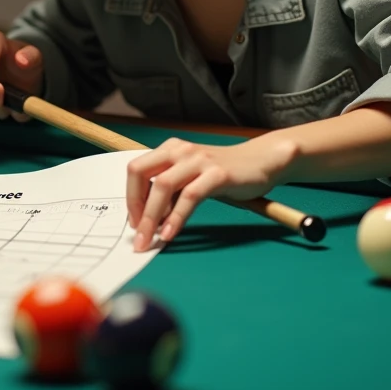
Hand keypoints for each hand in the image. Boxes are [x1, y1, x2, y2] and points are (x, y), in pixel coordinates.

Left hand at [125, 135, 294, 250]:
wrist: (260, 160)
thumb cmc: (223, 173)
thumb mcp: (191, 177)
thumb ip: (171, 192)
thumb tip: (149, 220)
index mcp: (170, 149)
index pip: (136, 170)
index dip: (130, 198)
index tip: (134, 223)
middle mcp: (180, 150)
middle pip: (141, 174)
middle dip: (135, 208)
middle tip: (137, 236)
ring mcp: (198, 161)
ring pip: (163, 186)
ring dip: (151, 217)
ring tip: (149, 240)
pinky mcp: (217, 174)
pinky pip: (190, 196)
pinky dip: (177, 217)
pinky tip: (171, 233)